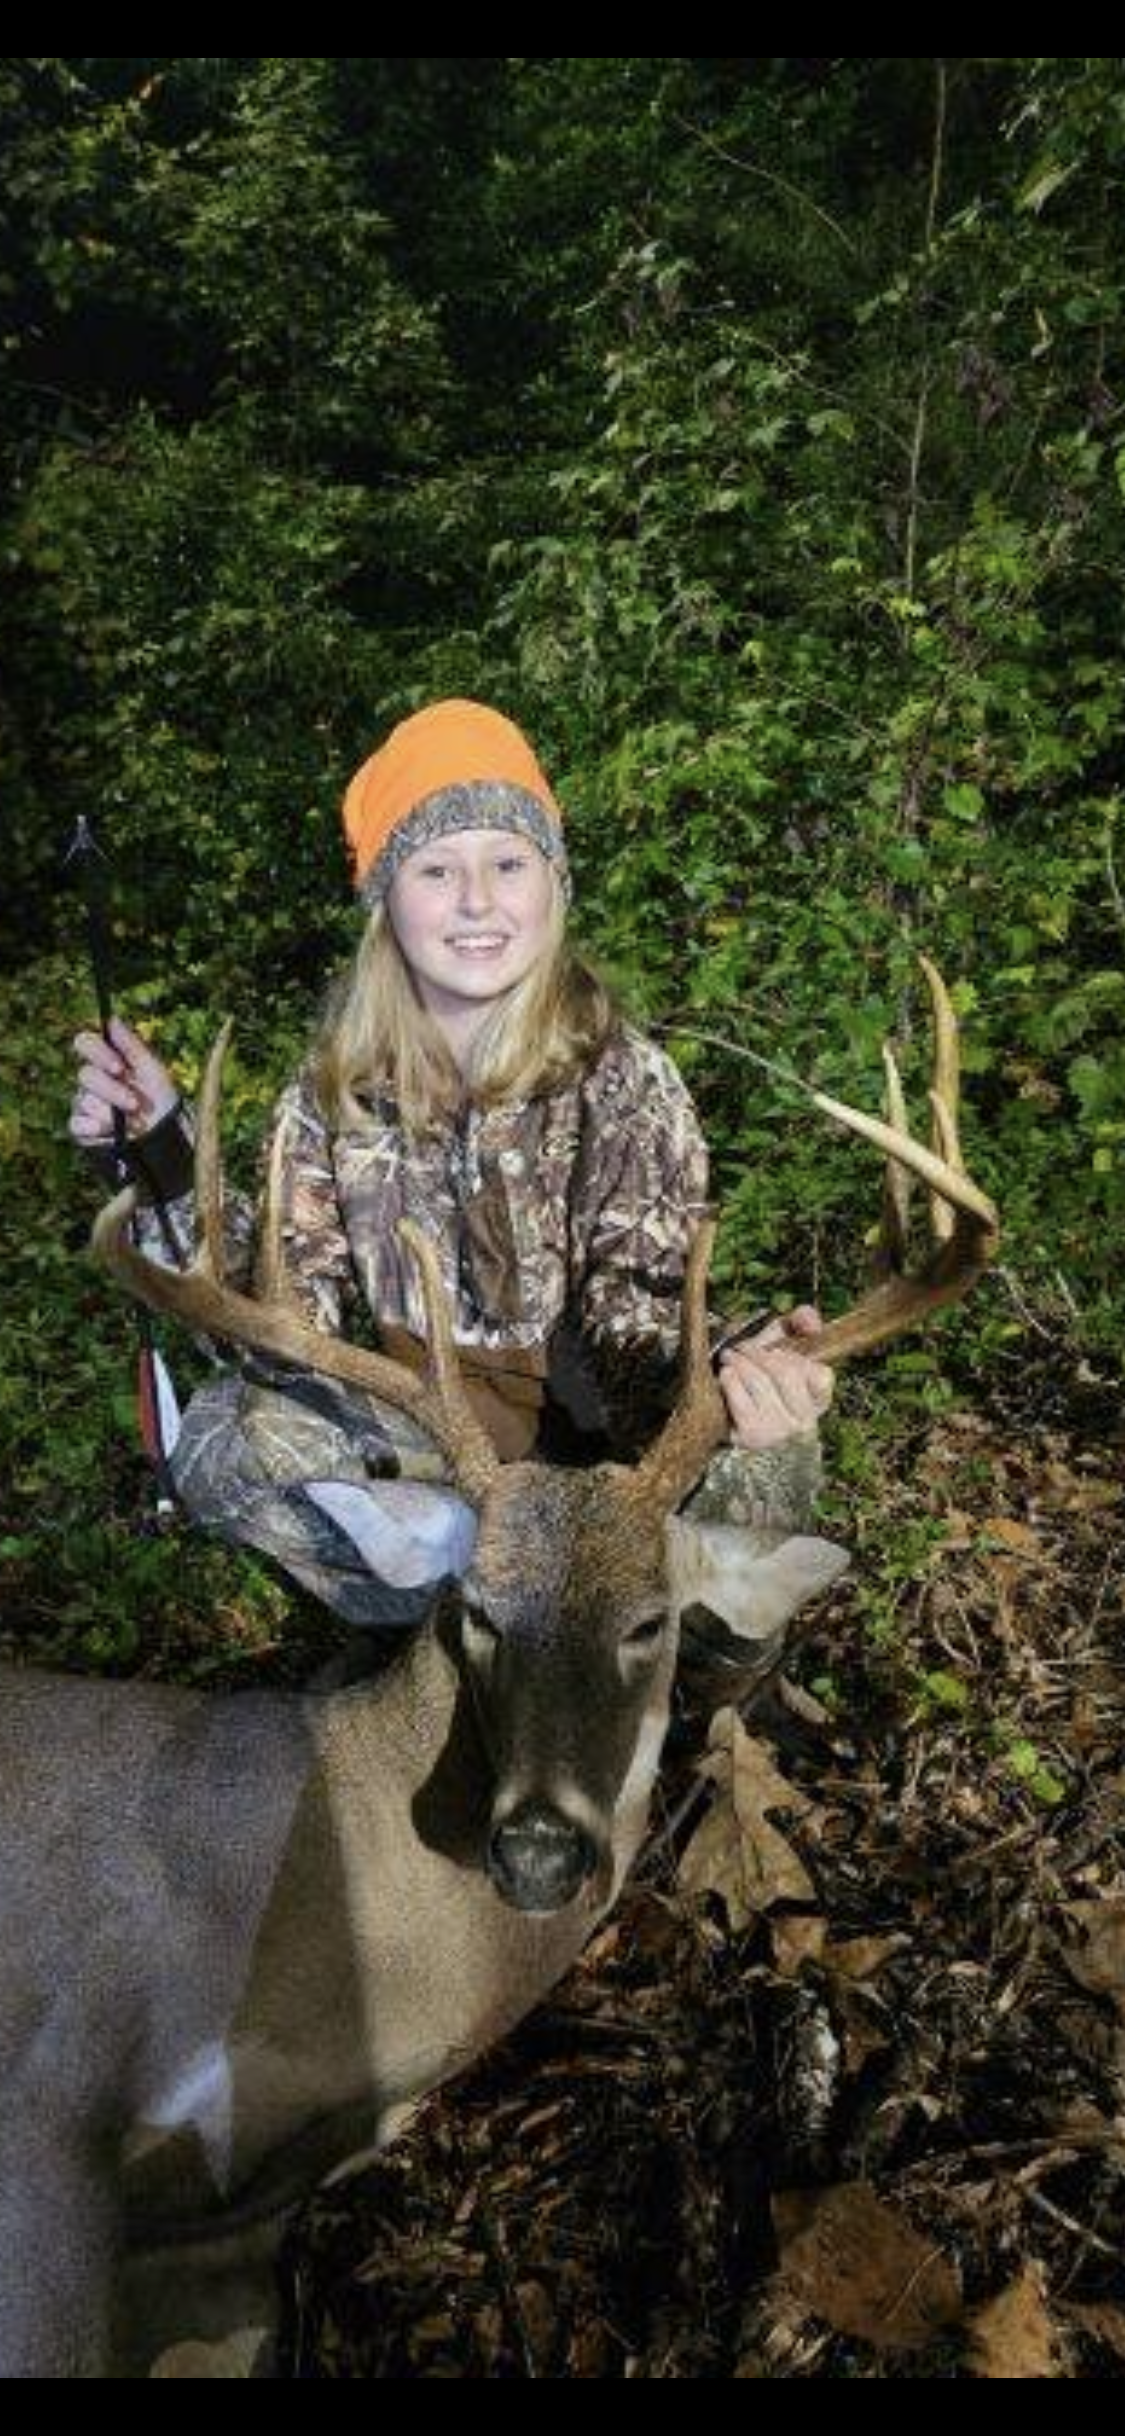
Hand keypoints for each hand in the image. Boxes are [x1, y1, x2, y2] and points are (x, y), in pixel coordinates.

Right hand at [69, 1016, 179, 1147]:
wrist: (167, 1135)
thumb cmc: (161, 1099)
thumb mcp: (153, 1071)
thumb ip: (132, 1046)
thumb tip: (112, 1018)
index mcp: (107, 1060)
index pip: (86, 1043)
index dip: (98, 1052)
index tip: (119, 1067)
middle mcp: (92, 1080)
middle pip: (85, 1075)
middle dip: (112, 1090)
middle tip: (135, 1103)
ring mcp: (84, 1104)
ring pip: (84, 1101)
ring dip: (110, 1113)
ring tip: (133, 1123)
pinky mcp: (82, 1129)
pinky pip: (76, 1124)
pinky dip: (93, 1128)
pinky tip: (108, 1131)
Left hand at [717, 1305, 833, 1452]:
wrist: (723, 1413)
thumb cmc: (758, 1375)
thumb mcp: (780, 1344)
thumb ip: (800, 1323)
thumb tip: (811, 1321)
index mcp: (819, 1400)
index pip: (821, 1375)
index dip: (794, 1355)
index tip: (774, 1349)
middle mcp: (805, 1422)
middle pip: (787, 1374)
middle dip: (759, 1354)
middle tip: (741, 1348)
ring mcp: (780, 1432)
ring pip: (761, 1383)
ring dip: (740, 1364)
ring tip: (730, 1358)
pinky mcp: (753, 1437)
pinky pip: (740, 1399)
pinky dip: (730, 1381)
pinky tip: (726, 1377)